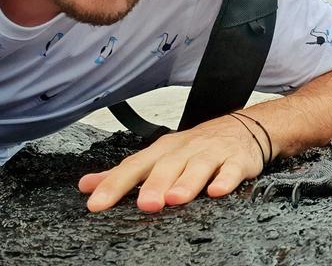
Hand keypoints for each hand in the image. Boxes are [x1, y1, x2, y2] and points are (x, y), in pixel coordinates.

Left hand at [78, 114, 265, 211]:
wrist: (244, 127)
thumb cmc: (197, 146)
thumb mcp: (160, 156)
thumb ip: (125, 173)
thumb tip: (87, 185)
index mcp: (163, 151)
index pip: (134, 166)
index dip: (114, 184)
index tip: (96, 203)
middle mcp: (185, 150)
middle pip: (167, 166)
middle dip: (155, 184)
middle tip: (145, 204)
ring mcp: (212, 153)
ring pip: (198, 166)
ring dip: (187, 182)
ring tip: (175, 199)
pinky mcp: (237, 160)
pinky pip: (231, 169)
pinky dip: (225, 179)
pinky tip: (217, 190)